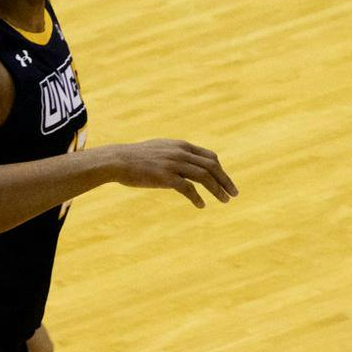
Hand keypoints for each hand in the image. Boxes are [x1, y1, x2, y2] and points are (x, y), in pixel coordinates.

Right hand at [104, 139, 237, 208]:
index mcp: (182, 146)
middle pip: (212, 166)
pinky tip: (201, 205)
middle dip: (225, 180)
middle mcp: (181, 153)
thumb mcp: (161, 149)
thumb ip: (176, 153)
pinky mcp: (165, 177)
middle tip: (234, 193)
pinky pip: (188, 188)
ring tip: (225, 200)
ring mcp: (174, 164)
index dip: (220, 170)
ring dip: (217, 189)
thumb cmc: (137, 157)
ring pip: (204, 177)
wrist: (118, 161)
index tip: (225, 180)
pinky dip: (197, 197)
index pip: (210, 156)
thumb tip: (186, 160)